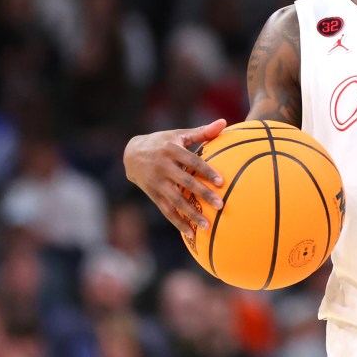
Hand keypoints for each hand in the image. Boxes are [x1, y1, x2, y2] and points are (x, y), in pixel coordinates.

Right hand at [124, 119, 226, 238]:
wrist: (131, 154)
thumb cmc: (162, 142)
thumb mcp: (179, 135)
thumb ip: (202, 132)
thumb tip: (224, 122)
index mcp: (171, 150)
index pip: (192, 162)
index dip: (206, 171)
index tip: (221, 182)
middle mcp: (163, 167)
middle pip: (186, 183)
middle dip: (203, 195)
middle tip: (220, 205)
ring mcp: (157, 182)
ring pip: (176, 201)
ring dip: (191, 214)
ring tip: (208, 226)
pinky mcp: (153, 195)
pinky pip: (167, 211)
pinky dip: (178, 223)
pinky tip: (191, 233)